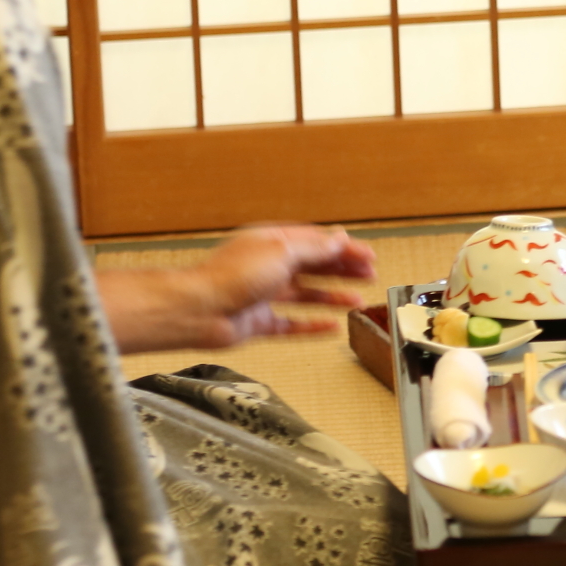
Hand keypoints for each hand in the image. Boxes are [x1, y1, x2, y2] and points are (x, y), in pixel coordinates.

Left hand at [97, 225, 377, 353]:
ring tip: (356, 300)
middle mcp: (268, 266)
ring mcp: (264, 295)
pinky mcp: (259, 322)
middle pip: (314, 266)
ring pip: (306, 294)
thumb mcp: (281, 252)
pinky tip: (329, 326)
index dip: (344, 248)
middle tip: (368, 274)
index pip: (316, 242)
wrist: (198, 311)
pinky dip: (313, 325)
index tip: (367, 255)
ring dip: (333, 296)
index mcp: (272, 243)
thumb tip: (338, 239)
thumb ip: (314, 248)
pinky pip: (292, 324)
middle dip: (343, 270)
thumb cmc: (228, 277)